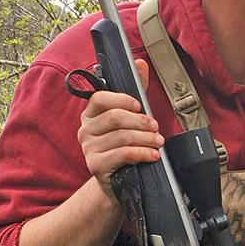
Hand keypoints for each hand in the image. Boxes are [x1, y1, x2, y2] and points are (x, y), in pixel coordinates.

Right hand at [77, 59, 163, 197]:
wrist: (119, 181)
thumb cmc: (124, 146)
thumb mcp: (131, 119)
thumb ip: (135, 91)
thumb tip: (139, 63)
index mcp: (91, 114)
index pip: (100, 99)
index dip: (122, 100)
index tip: (140, 105)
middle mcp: (86, 129)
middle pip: (114, 118)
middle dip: (140, 122)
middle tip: (156, 127)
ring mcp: (88, 148)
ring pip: (121, 137)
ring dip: (145, 139)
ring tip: (158, 142)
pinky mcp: (95, 165)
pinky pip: (121, 154)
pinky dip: (140, 153)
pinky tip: (152, 155)